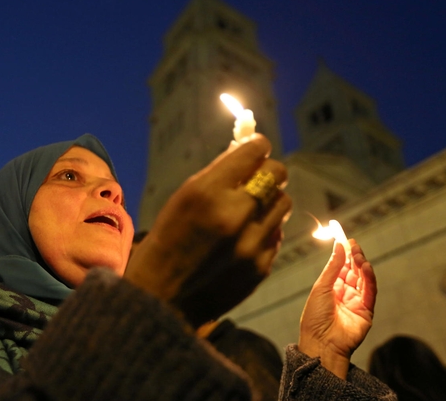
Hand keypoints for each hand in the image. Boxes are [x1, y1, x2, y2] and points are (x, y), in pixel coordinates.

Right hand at [124, 134, 291, 327]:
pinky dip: (265, 230)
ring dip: (270, 201)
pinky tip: (245, 237)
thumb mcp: (182, 199)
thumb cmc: (165, 242)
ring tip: (251, 209)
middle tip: (258, 177)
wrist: (162, 300)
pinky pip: (277, 234)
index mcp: (208, 192)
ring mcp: (251, 244)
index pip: (255, 151)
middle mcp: (234, 215)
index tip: (255, 149)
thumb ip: (216, 174)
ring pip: (283, 203)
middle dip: (269, 171)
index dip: (257, 146)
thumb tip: (245, 149)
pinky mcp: (261, 267)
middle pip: (277, 174)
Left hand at [298, 240, 376, 378]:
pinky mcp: (366, 311)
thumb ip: (333, 267)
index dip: (344, 253)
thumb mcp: (321, 287)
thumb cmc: (315, 317)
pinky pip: (370, 292)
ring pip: (362, 279)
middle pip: (353, 271)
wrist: (321, 342)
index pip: (340, 266)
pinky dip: (369, 279)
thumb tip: (339, 246)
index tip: (346, 238)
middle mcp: (344, 294)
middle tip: (354, 244)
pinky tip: (366, 267)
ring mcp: (356, 302)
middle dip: (354, 257)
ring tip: (358, 254)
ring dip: (362, 266)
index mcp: (330, 289)